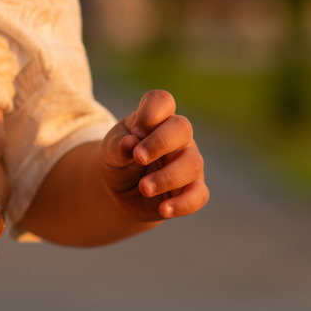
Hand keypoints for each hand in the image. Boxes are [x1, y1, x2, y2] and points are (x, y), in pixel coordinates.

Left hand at [100, 89, 208, 220]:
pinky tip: (163, 209)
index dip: (151, 112)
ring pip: (192, 163)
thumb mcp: (111, 149)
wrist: (120, 189)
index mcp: (155, 118)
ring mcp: (188, 162)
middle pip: (182, 127)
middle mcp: (177, 137)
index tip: (135, 130)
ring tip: (143, 187)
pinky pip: (199, 195)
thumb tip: (130, 144)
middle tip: (138, 157)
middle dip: (160, 142)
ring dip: (167, 177)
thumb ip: (118, 145)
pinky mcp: (192, 189)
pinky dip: (183, 203)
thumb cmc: (119, 158)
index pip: (162, 101)